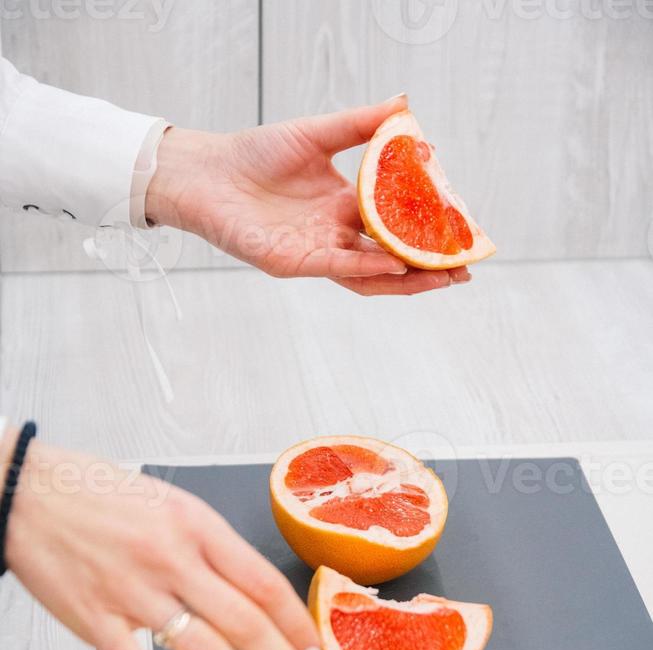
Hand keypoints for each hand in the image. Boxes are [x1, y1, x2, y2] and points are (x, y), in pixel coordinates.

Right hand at [2, 431, 328, 649]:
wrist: (28, 492)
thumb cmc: (100, 495)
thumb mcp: (173, 504)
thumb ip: (213, 549)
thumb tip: (258, 596)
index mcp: (196, 526)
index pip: (264, 584)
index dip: (298, 627)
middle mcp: (171, 559)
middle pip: (245, 624)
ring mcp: (132, 592)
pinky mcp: (94, 619)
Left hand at [145, 95, 470, 295]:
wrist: (207, 172)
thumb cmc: (255, 153)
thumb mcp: (317, 133)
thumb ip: (360, 124)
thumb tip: (405, 105)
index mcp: (344, 205)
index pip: (396, 220)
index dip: (428, 226)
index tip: (462, 225)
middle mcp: (335, 233)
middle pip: (392, 256)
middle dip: (429, 264)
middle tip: (465, 267)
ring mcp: (316, 251)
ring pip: (371, 273)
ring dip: (407, 278)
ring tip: (443, 277)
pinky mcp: (293, 262)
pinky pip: (338, 266)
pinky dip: (368, 266)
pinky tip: (397, 262)